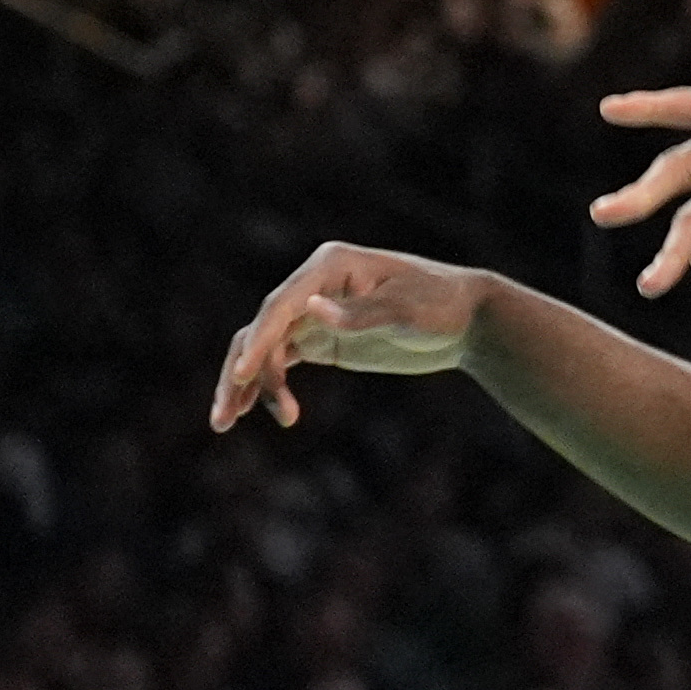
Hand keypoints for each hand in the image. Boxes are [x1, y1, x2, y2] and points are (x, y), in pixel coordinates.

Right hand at [211, 243, 485, 431]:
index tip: (240, 377)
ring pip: (264, 348)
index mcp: (329, 266)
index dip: (257, 342)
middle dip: (240, 372)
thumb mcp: (408, 310)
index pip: (281, 305)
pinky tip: (266, 413)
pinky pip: (281, 361)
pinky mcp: (321, 339)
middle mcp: (312, 286)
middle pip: (261, 329)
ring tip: (227, 423)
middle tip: (225, 417)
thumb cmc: (440, 304)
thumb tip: (311, 311)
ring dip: (245, 384)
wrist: (466, 318)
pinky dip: (268, 386)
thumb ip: (361, 313)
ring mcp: (314, 313)